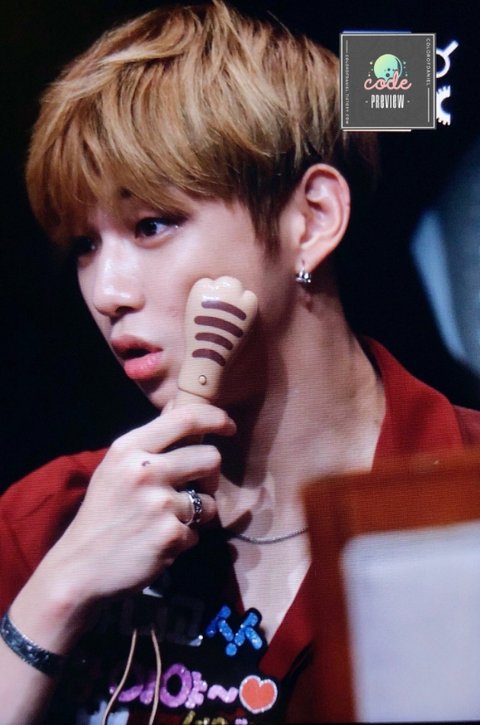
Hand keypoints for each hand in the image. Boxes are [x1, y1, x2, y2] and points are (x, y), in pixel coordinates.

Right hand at [43, 404, 235, 603]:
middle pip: (211, 457)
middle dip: (209, 475)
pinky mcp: (170, 536)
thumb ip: (151, 439)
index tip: (228, 426)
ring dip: (196, 514)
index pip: (186, 418)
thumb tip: (180, 403)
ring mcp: (159, 504)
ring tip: (167, 521)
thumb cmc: (102, 513)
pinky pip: (197, 533)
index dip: (215, 418)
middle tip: (193, 488)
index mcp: (129, 448)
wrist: (79, 567)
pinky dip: (183, 540)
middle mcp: (145, 470)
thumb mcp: (116, 466)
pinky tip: (158, 543)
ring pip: (210, 501)